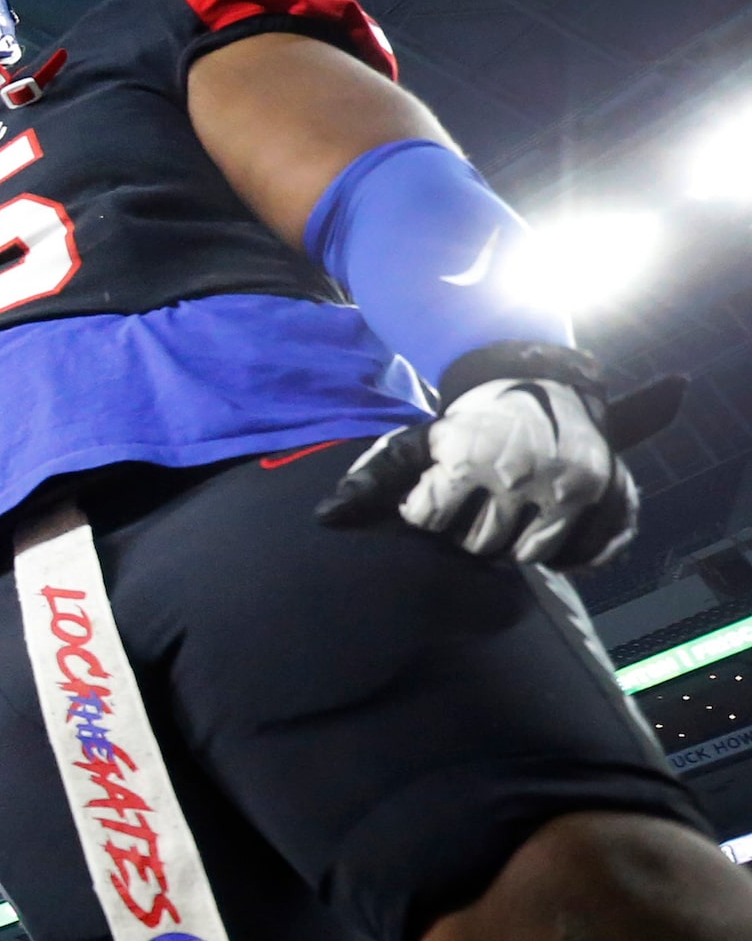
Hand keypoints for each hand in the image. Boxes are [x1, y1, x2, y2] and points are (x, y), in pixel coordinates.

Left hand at [319, 343, 681, 567]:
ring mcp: (578, 489)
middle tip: (481, 499)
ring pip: (530, 557)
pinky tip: (550, 527)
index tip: (440, 488)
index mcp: (476, 458)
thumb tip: (325, 518)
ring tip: (511, 509)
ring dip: (517, 542)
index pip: (430, 522)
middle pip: (480, 547)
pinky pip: (587, 556)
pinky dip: (570, 553)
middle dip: (473, 529)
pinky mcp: (616, 498)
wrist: (542, 383)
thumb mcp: (419, 439)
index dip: (428, 510)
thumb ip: (372, 476)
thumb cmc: (470, 422)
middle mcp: (532, 475)